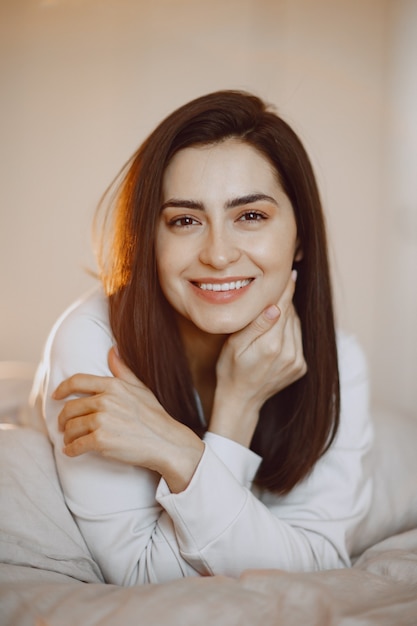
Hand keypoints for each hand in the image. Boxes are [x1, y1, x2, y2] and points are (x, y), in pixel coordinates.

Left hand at [53, 348, 203, 492]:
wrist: (166, 442)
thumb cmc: (154, 415)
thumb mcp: (140, 388)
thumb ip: (123, 370)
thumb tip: (113, 349)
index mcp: (113, 386)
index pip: (77, 381)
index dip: (62, 388)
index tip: (56, 395)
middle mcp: (105, 401)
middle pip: (70, 407)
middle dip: (63, 419)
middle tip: (64, 426)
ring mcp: (102, 421)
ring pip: (70, 427)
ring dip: (67, 436)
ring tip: (70, 441)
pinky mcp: (101, 441)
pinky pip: (75, 445)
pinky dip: (71, 450)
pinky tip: (72, 452)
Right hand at [209, 271, 306, 445]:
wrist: (241, 401)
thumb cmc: (230, 370)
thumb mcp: (234, 346)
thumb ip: (256, 325)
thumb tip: (275, 306)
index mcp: (272, 345)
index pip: (283, 308)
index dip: (286, 290)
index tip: (291, 274)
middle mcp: (290, 353)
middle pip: (292, 316)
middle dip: (284, 303)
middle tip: (275, 292)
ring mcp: (297, 362)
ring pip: (296, 327)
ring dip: (287, 317)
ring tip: (272, 314)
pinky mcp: (301, 367)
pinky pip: (298, 341)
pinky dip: (289, 333)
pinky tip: (275, 336)